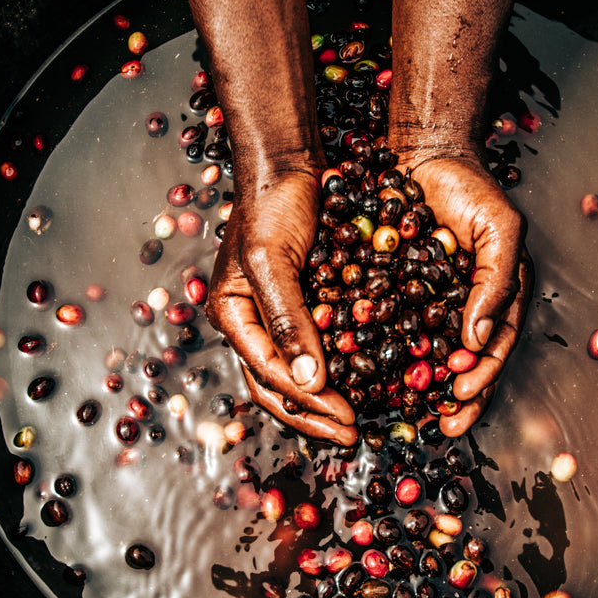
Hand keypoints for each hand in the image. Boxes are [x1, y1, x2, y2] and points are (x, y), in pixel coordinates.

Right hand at [206, 169, 359, 445]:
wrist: (289, 165)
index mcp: (232, 315)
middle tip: (352, 433)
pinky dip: (337, 369)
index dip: (306, 402)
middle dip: (312, 415)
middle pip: (275, 386)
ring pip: (295, 373)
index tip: (345, 418)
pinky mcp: (303, 303)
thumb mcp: (272, 262)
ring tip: (355, 420)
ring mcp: (276, 315)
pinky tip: (365, 380)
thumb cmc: (272, 205)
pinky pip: (317, 347)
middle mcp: (251, 322)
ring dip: (324, 400)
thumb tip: (308, 381)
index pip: (266, 374)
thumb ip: (288, 320)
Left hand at [406, 156, 531, 435]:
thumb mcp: (499, 230)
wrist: (424, 154)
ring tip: (408, 416)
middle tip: (441, 427)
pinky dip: (382, 355)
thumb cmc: (471, 188)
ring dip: (419, 389)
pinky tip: (370, 376)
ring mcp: (428, 304)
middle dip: (455, 400)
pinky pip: (389, 331)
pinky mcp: (393, 294)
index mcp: (496, 299)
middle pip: (462, 364)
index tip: (462, 398)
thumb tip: (477, 341)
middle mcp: (464, 308)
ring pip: (424, 356)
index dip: (482, 378)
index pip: (494, 349)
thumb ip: (495, 283)